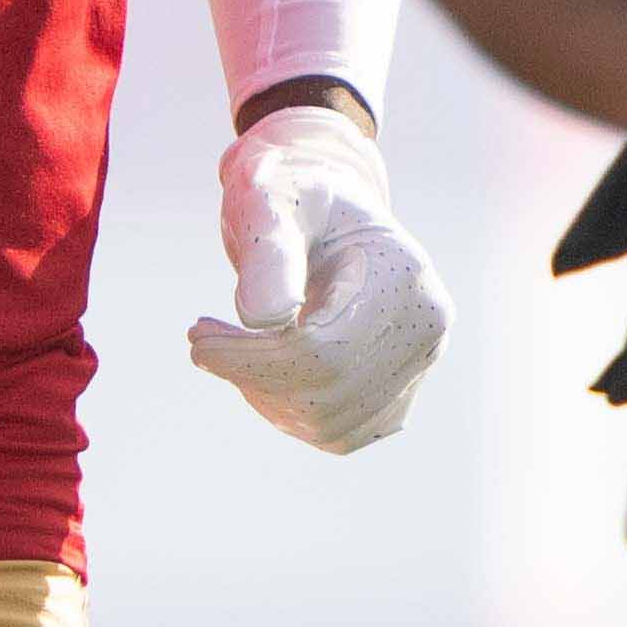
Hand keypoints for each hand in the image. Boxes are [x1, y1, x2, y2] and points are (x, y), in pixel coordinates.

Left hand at [187, 100, 445, 453]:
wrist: (319, 206)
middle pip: (330, 393)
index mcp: (405, 277)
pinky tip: (263, 368)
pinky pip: (338, 432)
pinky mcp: (397, 390)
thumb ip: (268, 252)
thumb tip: (264, 317)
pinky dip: (287, 411)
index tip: (198, 336)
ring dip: (265, 396)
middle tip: (204, 340)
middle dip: (252, 375)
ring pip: (331, 424)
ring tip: (233, 348)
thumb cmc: (288, 194)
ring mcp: (419, 363)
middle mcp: (428, 327)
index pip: (326, 351)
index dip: (251, 357)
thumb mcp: (268, 203)